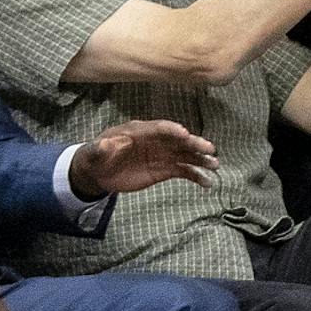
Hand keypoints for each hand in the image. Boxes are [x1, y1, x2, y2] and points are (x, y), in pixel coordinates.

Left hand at [70, 120, 218, 196]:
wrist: (100, 172)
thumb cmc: (98, 156)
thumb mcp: (95, 152)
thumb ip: (101, 148)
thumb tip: (106, 144)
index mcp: (140, 130)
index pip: (159, 128)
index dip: (172, 130)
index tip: (184, 134)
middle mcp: (156, 140)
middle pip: (177, 140)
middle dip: (193, 143)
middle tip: (209, 148)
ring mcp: (162, 155)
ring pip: (185, 155)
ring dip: (200, 159)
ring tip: (215, 165)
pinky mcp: (164, 170)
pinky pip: (183, 171)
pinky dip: (196, 176)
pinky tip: (207, 183)